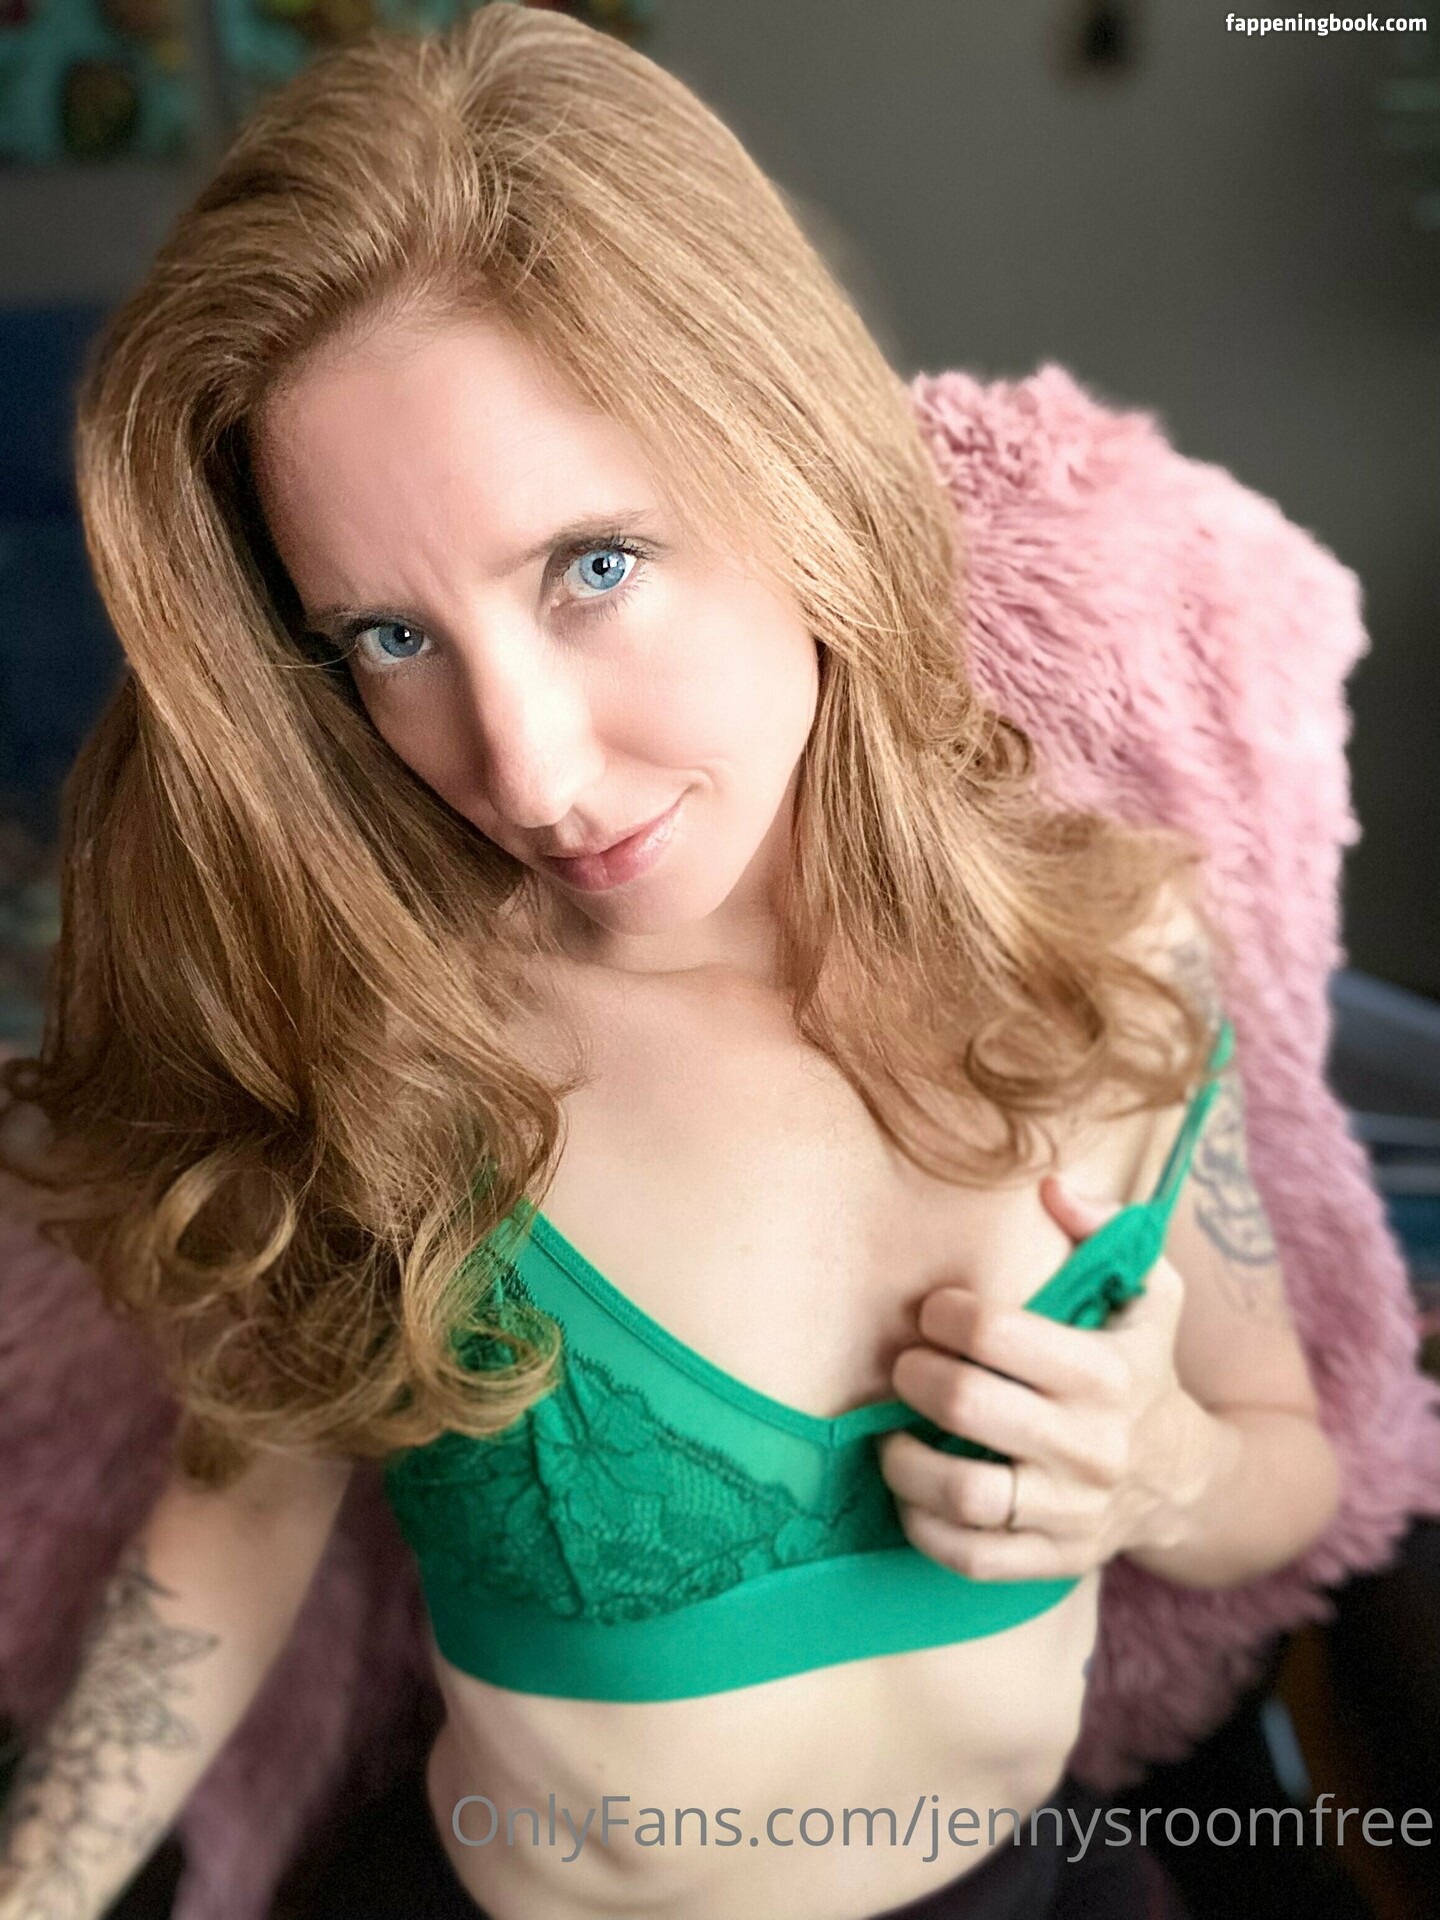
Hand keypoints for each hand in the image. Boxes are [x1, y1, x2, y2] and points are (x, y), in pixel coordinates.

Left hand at [877, 1174, 1218, 1581]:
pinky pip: (970, 1557)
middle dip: (917, 1376)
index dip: (947, 1314)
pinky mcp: (1053, 1562)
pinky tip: (910, 1492)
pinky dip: (923, 1527)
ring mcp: (1071, 1513)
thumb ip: (1106, 1229)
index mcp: (1109, 1373)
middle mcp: (1091, 1446)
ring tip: (891, 1434)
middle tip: (904, 1366)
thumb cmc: (1145, 1368)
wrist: (1185, 1480)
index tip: (933, 1312)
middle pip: (970, 1406)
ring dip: (906, 1459)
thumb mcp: (1149, 1291)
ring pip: (965, 1493)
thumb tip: (1050, 1188)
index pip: (1000, 1334)